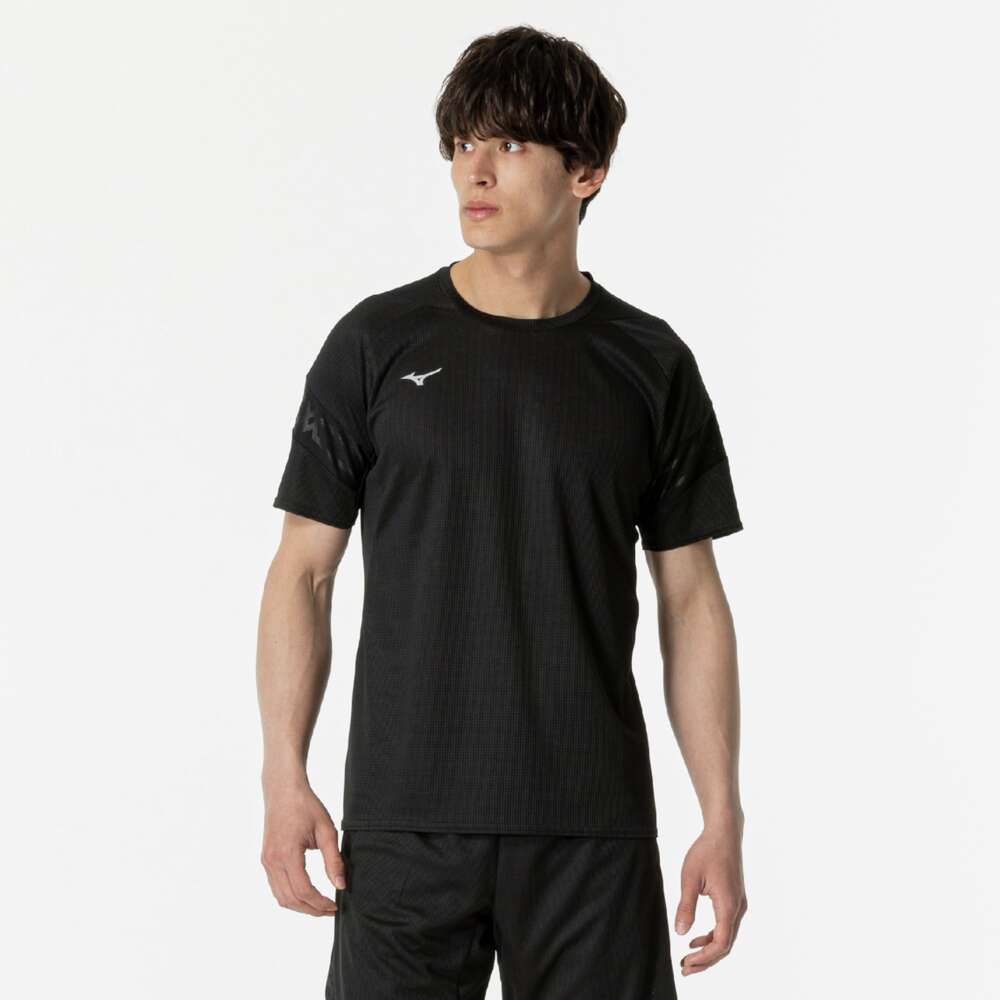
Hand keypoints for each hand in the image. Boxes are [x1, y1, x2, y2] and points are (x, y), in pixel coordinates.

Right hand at [261, 783, 345, 915]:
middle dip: (311, 909)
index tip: (335, 906)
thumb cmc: (306, 806)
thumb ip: (334, 860)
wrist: (283, 790)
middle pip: (290, 899)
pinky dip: (290, 896)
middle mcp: (272, 861)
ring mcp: (266, 861)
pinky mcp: (266, 859)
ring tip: (320, 905)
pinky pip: (275, 887)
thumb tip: (341, 886)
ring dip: (300, 906)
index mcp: (287, 854)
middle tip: (330, 909)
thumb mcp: (326, 830)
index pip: (303, 891)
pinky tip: (306, 895)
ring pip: (280, 897)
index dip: (320, 903)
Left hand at [674, 820, 747, 975]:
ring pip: (726, 937)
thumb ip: (686, 906)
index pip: (721, 943)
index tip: (686, 963)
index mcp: (728, 905)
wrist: (723, 833)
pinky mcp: (734, 900)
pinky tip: (695, 939)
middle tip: (684, 968)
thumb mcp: (690, 878)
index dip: (704, 958)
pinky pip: (726, 926)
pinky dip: (712, 937)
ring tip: (688, 958)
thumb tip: (680, 932)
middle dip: (705, 960)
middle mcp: (737, 908)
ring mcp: (738, 904)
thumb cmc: (706, 851)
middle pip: (725, 946)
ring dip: (708, 950)